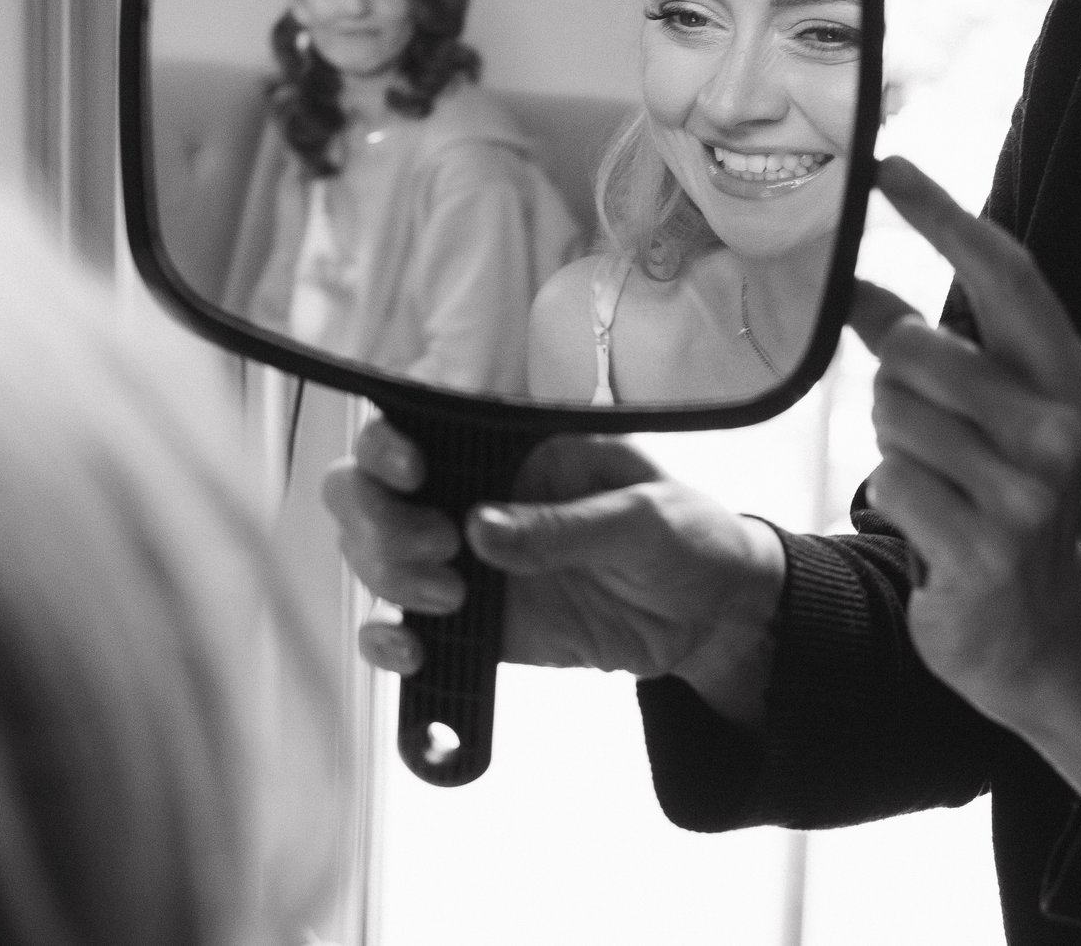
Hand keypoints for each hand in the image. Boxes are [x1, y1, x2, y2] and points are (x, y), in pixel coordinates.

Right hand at [321, 423, 786, 726]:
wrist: (713, 616)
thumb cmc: (686, 534)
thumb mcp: (641, 517)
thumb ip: (564, 526)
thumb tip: (481, 531)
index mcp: (511, 447)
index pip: (419, 428)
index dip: (388, 445)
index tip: (411, 472)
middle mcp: (473, 494)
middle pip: (368, 493)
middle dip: (379, 521)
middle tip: (439, 550)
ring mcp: (466, 560)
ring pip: (375, 557)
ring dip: (387, 577)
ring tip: (450, 599)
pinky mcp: (476, 621)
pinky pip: (405, 626)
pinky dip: (387, 641)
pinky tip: (410, 652)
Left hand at [854, 155, 1080, 801]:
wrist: (1041, 630)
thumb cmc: (1001, 496)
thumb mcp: (989, 413)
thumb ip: (932, 346)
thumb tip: (852, 281)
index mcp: (1072, 373)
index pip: (1004, 271)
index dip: (942, 214)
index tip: (886, 166)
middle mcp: (1063, 422)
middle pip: (918, 349)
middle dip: (896, 386)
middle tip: (930, 436)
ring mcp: (1029, 489)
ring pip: (895, 416)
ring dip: (895, 448)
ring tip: (940, 485)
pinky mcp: (985, 547)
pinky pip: (889, 483)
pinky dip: (893, 502)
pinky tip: (933, 529)